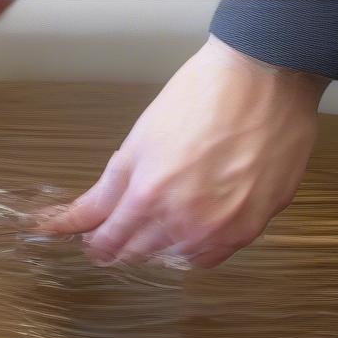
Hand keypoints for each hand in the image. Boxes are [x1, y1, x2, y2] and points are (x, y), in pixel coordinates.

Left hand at [38, 37, 327, 268]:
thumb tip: (73, 222)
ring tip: (159, 220)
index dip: (95, 243)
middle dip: (122, 245)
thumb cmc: (200, 98)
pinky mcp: (253, 227)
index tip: (90, 239)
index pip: (109, 243)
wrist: (264, 79)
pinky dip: (198, 249)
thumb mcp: (139, 140)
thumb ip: (106, 191)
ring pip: (177, 259)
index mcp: (149, 197)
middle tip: (120, 229)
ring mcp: (222, 230)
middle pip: (140, 254)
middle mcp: (185, 223)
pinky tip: (193, 227)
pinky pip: (215, 256)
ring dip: (160, 247)